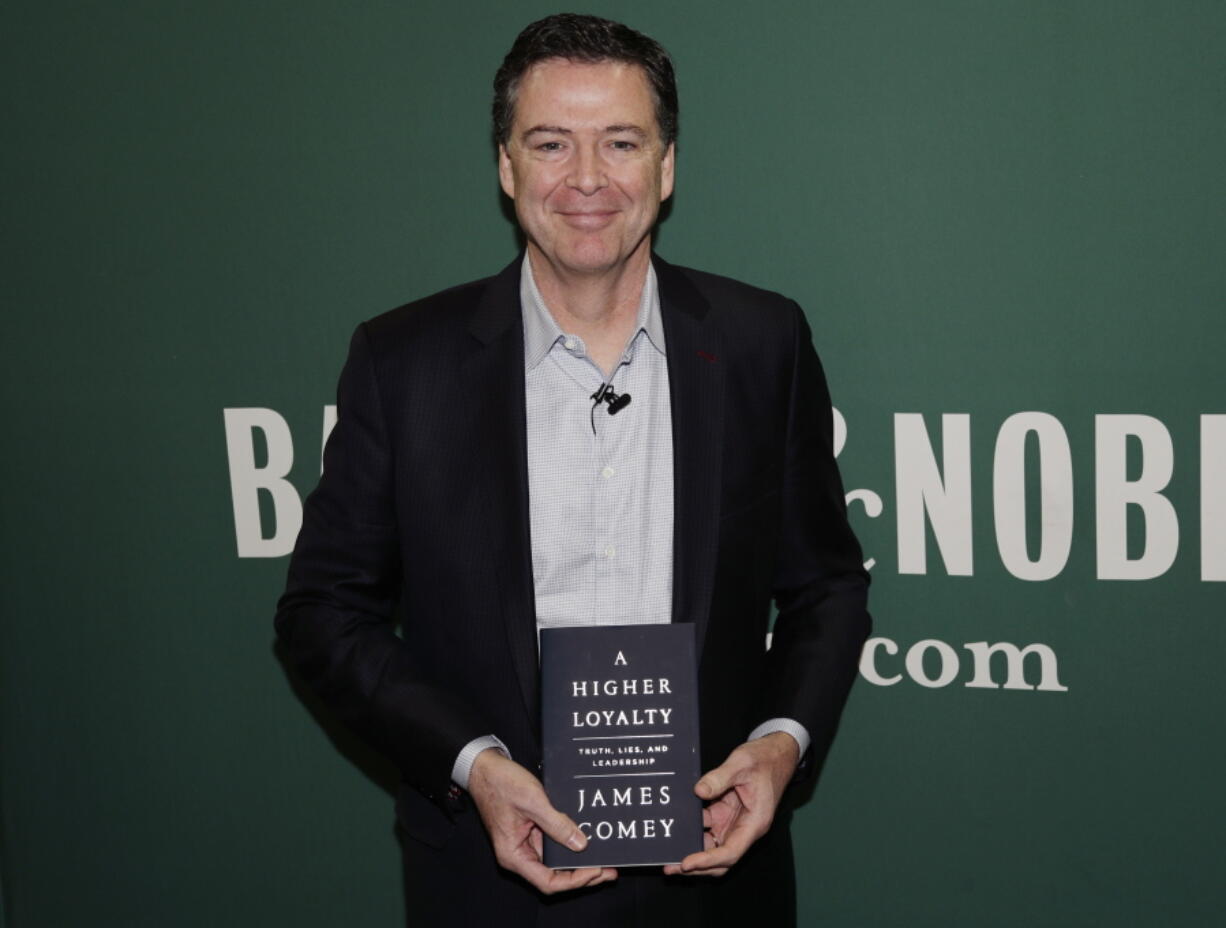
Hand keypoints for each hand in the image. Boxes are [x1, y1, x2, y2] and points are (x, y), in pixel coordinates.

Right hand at [467, 748, 617, 893]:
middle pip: (554, 875)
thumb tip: (580, 844)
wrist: (485, 767)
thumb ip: (556, 824)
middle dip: (583, 874)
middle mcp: (519, 854)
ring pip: (556, 861)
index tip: (596, 870)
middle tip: (610, 869)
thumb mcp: (533, 802)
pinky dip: (570, 842)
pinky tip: (587, 838)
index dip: (574, 880)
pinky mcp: (530, 831)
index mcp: (514, 855)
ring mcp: (525, 843)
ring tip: (604, 856)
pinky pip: (553, 843)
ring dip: (578, 860)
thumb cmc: (501, 782)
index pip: (548, 882)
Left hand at [663, 732, 798, 877]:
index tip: (686, 863)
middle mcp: (744, 828)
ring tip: (669, 850)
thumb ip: (720, 777)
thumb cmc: (765, 759)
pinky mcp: (726, 813)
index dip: (707, 861)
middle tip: (670, 866)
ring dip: (692, 848)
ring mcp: (734, 822)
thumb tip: (699, 791)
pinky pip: (708, 827)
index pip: (729, 853)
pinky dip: (693, 829)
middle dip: (696, 865)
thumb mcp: (742, 763)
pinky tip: (677, 824)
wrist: (776, 753)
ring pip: (712, 846)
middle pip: (719, 858)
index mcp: (754, 823)